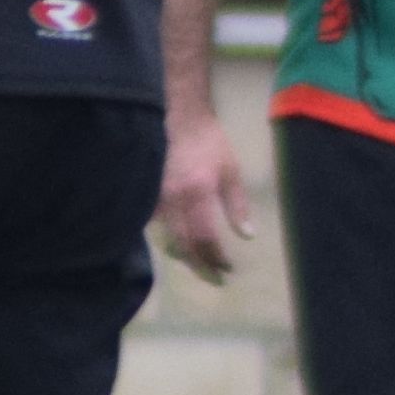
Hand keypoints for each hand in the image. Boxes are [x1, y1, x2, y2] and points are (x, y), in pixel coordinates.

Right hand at [153, 115, 254, 284]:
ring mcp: (156, 199)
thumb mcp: (231, 170)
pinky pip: (157, 228)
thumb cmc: (208, 142)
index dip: (217, 258)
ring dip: (185, 257)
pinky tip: (180, 245)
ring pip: (167, 240)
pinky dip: (170, 240)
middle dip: (200, 266)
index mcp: (197, 193)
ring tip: (201, 265)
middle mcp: (173, 200)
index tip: (228, 268)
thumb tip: (247, 236)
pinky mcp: (147, 196)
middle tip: (215, 278)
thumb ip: (238, 204)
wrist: (178, 116)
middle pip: (184, 247)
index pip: (205, 239)